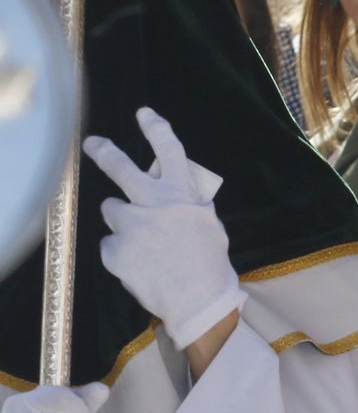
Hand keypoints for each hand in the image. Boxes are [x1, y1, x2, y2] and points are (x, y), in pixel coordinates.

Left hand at [83, 108, 245, 349]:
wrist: (197, 298)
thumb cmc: (209, 263)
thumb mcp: (208, 224)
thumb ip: (190, 205)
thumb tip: (183, 196)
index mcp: (182, 194)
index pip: (169, 150)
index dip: (155, 128)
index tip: (143, 113)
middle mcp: (153, 203)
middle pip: (121, 168)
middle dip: (105, 151)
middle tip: (93, 143)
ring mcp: (130, 225)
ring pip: (112, 210)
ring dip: (121, 221)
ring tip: (141, 242)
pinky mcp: (114, 249)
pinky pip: (110, 244)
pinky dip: (120, 253)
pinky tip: (139, 265)